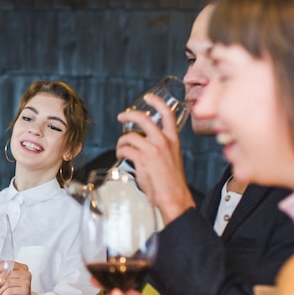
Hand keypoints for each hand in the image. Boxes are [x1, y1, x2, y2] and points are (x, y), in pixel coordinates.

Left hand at [0, 261, 34, 294]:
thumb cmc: (15, 291)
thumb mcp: (9, 279)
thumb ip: (5, 270)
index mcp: (23, 268)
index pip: (10, 264)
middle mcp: (26, 274)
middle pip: (8, 274)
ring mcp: (27, 282)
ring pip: (8, 283)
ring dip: (0, 290)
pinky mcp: (25, 291)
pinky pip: (10, 291)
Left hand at [116, 93, 195, 224]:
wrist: (174, 196)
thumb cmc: (172, 183)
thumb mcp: (172, 159)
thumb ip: (160, 149)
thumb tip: (142, 146)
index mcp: (174, 140)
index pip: (168, 114)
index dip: (156, 102)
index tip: (148, 97)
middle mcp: (164, 141)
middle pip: (143, 119)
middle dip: (129, 115)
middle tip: (121, 117)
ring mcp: (153, 149)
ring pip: (129, 137)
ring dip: (121, 143)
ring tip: (120, 150)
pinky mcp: (143, 159)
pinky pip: (125, 149)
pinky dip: (120, 152)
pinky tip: (120, 157)